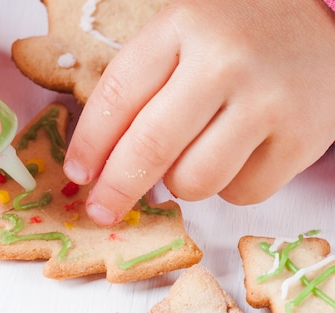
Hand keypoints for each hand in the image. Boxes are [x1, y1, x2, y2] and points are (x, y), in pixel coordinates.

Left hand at [64, 0, 334, 224]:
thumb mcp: (179, 40)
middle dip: (116, 189)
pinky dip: (227, 187)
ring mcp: (268, 100)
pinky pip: (241, 193)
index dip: (89, 145)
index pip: (118, 97)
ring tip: (191, 158)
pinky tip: (235, 156)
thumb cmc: (234, 39)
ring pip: (194, 181)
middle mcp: (225, 62)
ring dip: (179, 184)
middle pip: (151, 148)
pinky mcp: (302, 138)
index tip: (78, 174)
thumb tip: (98, 164)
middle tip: (101, 209)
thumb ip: (139, 90)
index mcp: (182, 27)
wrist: (318, 29)